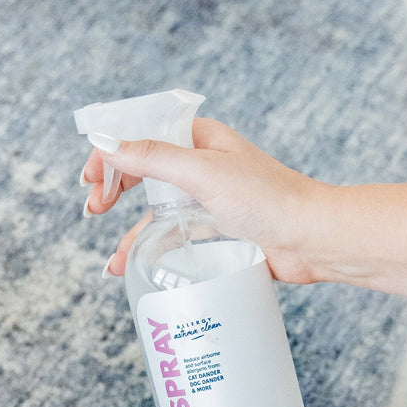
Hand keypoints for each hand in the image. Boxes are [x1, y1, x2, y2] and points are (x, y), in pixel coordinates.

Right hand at [81, 115, 325, 284]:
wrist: (314, 238)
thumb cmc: (268, 198)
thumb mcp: (202, 172)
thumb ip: (152, 158)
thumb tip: (105, 142)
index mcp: (201, 140)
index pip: (143, 135)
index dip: (112, 153)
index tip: (91, 179)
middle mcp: (205, 166)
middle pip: (146, 174)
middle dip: (115, 191)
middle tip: (93, 210)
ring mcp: (213, 201)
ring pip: (160, 213)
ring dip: (133, 235)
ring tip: (115, 264)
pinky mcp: (222, 233)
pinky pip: (180, 239)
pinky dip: (157, 252)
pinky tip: (141, 270)